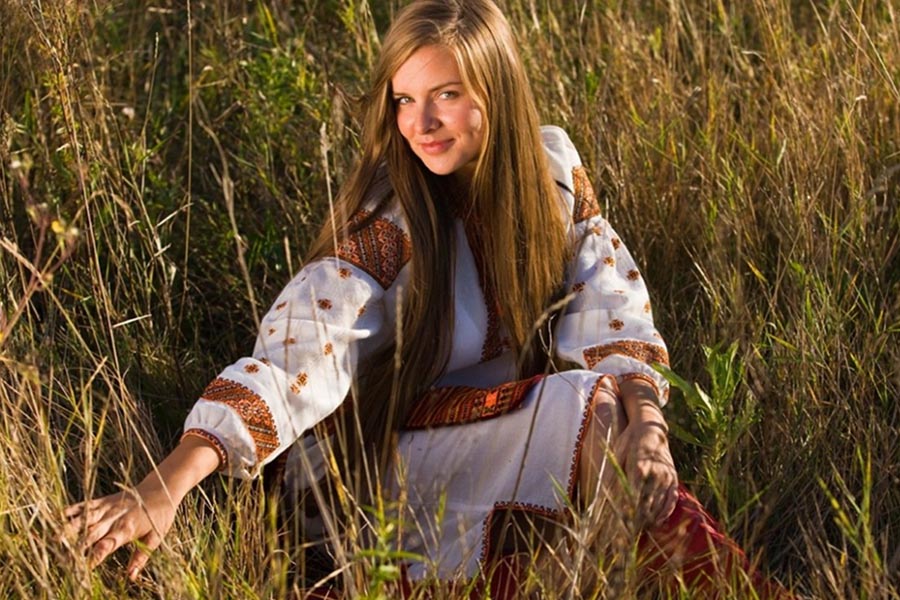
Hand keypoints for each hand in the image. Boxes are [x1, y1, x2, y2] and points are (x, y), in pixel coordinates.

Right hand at [64, 476, 179, 579]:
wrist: (163, 487)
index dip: (95, 556)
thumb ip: (141, 557)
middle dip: (76, 546)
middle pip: (92, 533)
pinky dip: (73, 509)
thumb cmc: (160, 515)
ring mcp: (108, 507)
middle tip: (61, 559)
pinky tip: (58, 515)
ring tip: (54, 538)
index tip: (83, 569)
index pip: (107, 545)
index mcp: (127, 528)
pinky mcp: (105, 500)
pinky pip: (87, 504)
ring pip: (85, 518)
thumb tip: (131, 577)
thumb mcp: (156, 537)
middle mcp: (115, 517)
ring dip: (69, 528)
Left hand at [613, 418, 677, 526]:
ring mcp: (667, 477)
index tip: (618, 526)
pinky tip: (656, 522)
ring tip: (638, 531)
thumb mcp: (617, 454)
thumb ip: (613, 476)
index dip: (626, 512)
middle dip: (637, 520)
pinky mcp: (674, 479)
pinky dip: (664, 513)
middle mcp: (656, 473)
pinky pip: (671, 500)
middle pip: (647, 504)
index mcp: (640, 466)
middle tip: (626, 534)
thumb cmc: (629, 441)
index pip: (633, 496)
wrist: (651, 428)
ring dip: (649, 519)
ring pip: (659, 505)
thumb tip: (601, 497)